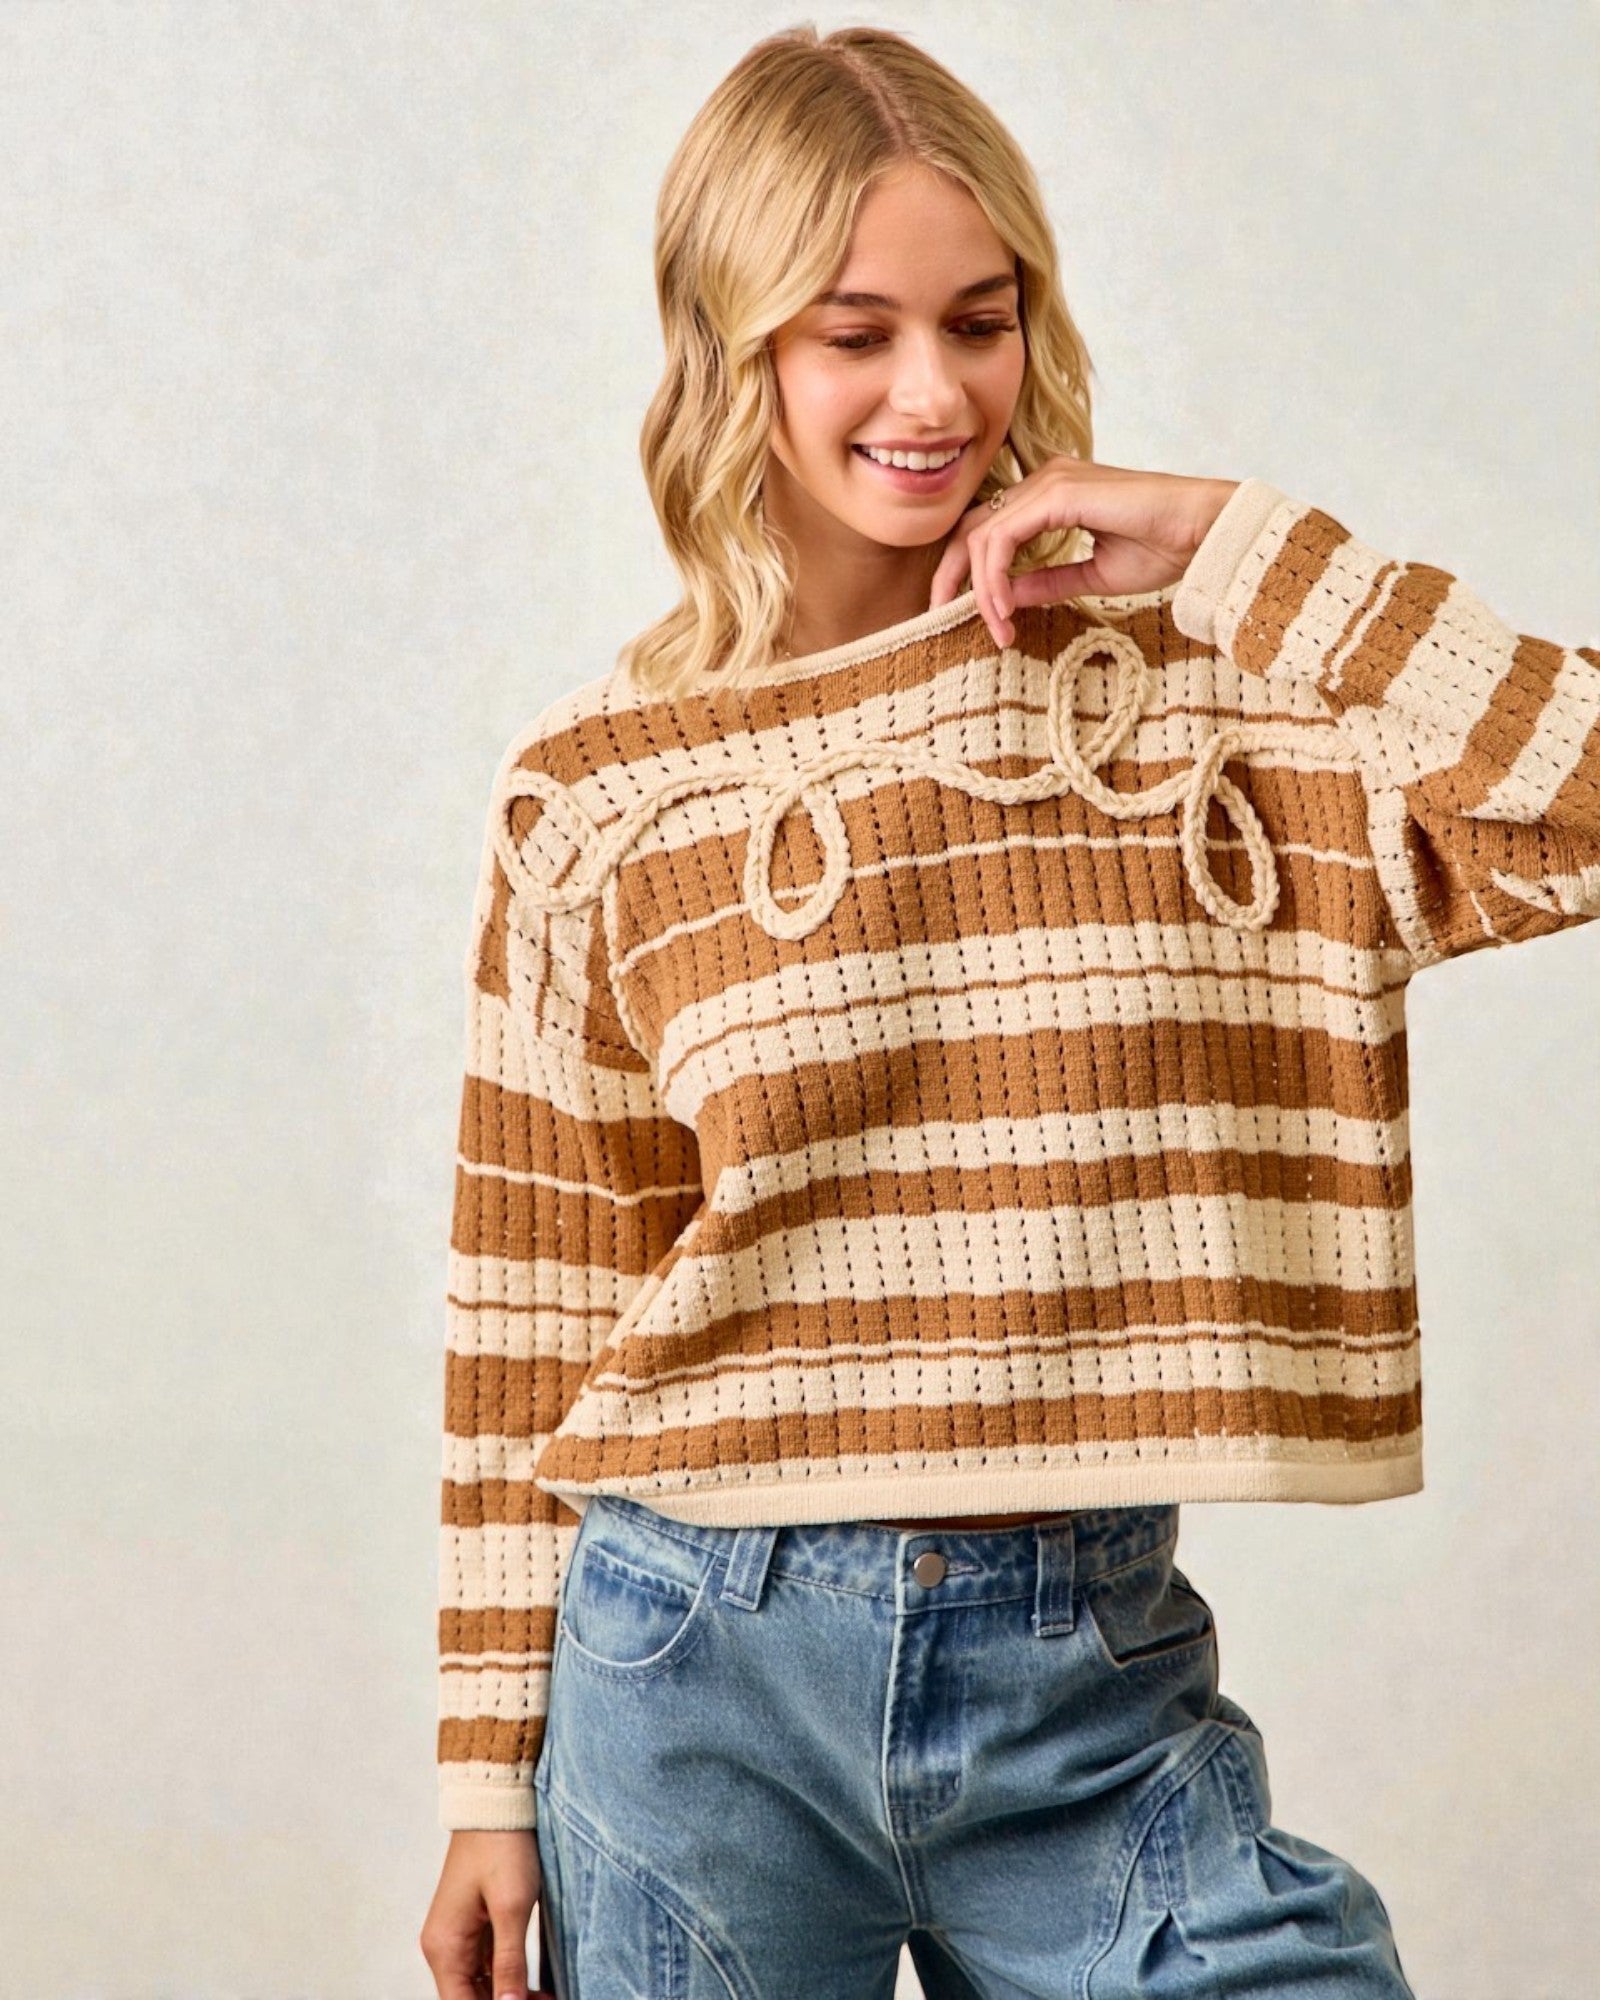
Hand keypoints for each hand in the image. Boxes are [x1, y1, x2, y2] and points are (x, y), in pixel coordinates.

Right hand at [420, 1828, 550, 1999]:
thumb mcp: (513, 1906)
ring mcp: (457, 1936)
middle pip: (471, 1998)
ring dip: (511, 1996)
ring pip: (481, 1986)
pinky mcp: (472, 1925)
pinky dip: (509, 1979)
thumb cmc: (502, 1845)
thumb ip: (509, 1963)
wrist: (496, 1801)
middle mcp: (444, 1946)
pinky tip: (536, 1986)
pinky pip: (487, 1966)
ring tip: (548, 1997)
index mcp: (445, 1947)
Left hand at [929, 457, 1239, 649]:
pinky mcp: (1058, 492)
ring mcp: (1050, 482)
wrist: (1204, 532)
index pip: (989, 530)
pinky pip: (1003, 536)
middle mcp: (1045, 481)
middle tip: (941, 617)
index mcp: (1052, 495)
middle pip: (972, 527)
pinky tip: (1004, 607)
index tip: (977, 619)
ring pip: (983, 535)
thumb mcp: (1092, 575)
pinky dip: (995, 575)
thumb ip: (1048, 582)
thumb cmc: (1165, 548)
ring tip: (996, 626)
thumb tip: (1009, 599)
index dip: (970, 573)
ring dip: (980, 587)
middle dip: (952, 576)